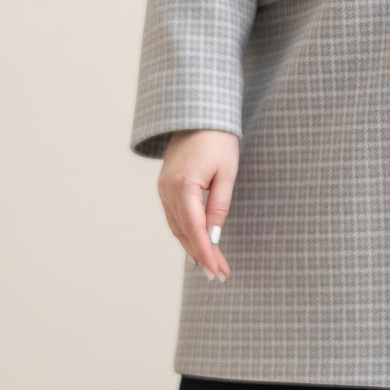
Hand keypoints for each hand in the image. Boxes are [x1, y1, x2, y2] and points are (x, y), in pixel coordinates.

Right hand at [158, 129, 239, 281]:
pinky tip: (198, 244)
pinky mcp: (165, 187)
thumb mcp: (227, 173)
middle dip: (202, 256)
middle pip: (183, 233)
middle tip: (220, 275)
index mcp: (183, 186)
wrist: (197, 114)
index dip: (206, 253)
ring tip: (212, 265)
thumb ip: (219, 207)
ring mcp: (163, 189)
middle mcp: (167, 190)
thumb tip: (213, 237)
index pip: (194, 230)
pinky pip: (175, 217)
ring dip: (193, 247)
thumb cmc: (218, 140)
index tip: (218, 272)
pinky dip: (186, 233)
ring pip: (177, 227)